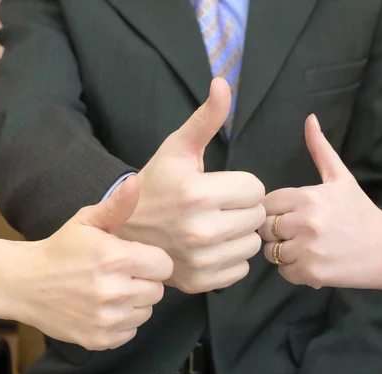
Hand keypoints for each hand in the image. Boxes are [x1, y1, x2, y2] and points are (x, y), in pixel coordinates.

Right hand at [9, 176, 172, 349]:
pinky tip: (104, 308)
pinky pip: (130, 332)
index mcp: (115, 258)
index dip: (152, 260)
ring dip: (134, 302)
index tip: (135, 258)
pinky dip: (122, 322)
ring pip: (146, 312)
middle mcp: (113, 290)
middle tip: (121, 274)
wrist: (24, 284)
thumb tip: (135, 182)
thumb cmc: (61, 249)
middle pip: (157, 290)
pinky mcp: (99, 339)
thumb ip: (117, 205)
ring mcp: (106, 318)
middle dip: (144, 281)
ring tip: (112, 290)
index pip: (164, 265)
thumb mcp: (86, 221)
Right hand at [115, 78, 265, 293]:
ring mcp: (199, 260)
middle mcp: (199, 229)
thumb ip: (206, 118)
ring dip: (239, 234)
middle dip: (242, 208)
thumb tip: (223, 82)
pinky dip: (231, 259)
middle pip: (256, 217)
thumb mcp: (177, 149)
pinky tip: (210, 247)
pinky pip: (240, 269)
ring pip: (252, 244)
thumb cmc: (155, 185)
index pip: (256, 189)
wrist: (125, 229)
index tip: (219, 186)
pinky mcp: (200, 282)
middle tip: (217, 206)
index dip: (241, 185)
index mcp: (197, 193)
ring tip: (214, 226)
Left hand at [258, 114, 381, 288]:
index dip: (276, 210)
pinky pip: (283, 272)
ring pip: (271, 252)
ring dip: (284, 252)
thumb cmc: (360, 212)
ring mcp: (308, 249)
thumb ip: (320, 149)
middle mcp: (306, 222)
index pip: (266, 203)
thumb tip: (310, 118)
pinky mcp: (311, 273)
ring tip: (308, 247)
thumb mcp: (341, 178)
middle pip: (265, 228)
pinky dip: (294, 271)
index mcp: (308, 197)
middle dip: (277, 231)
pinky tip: (314, 262)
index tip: (292, 214)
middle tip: (299, 233)